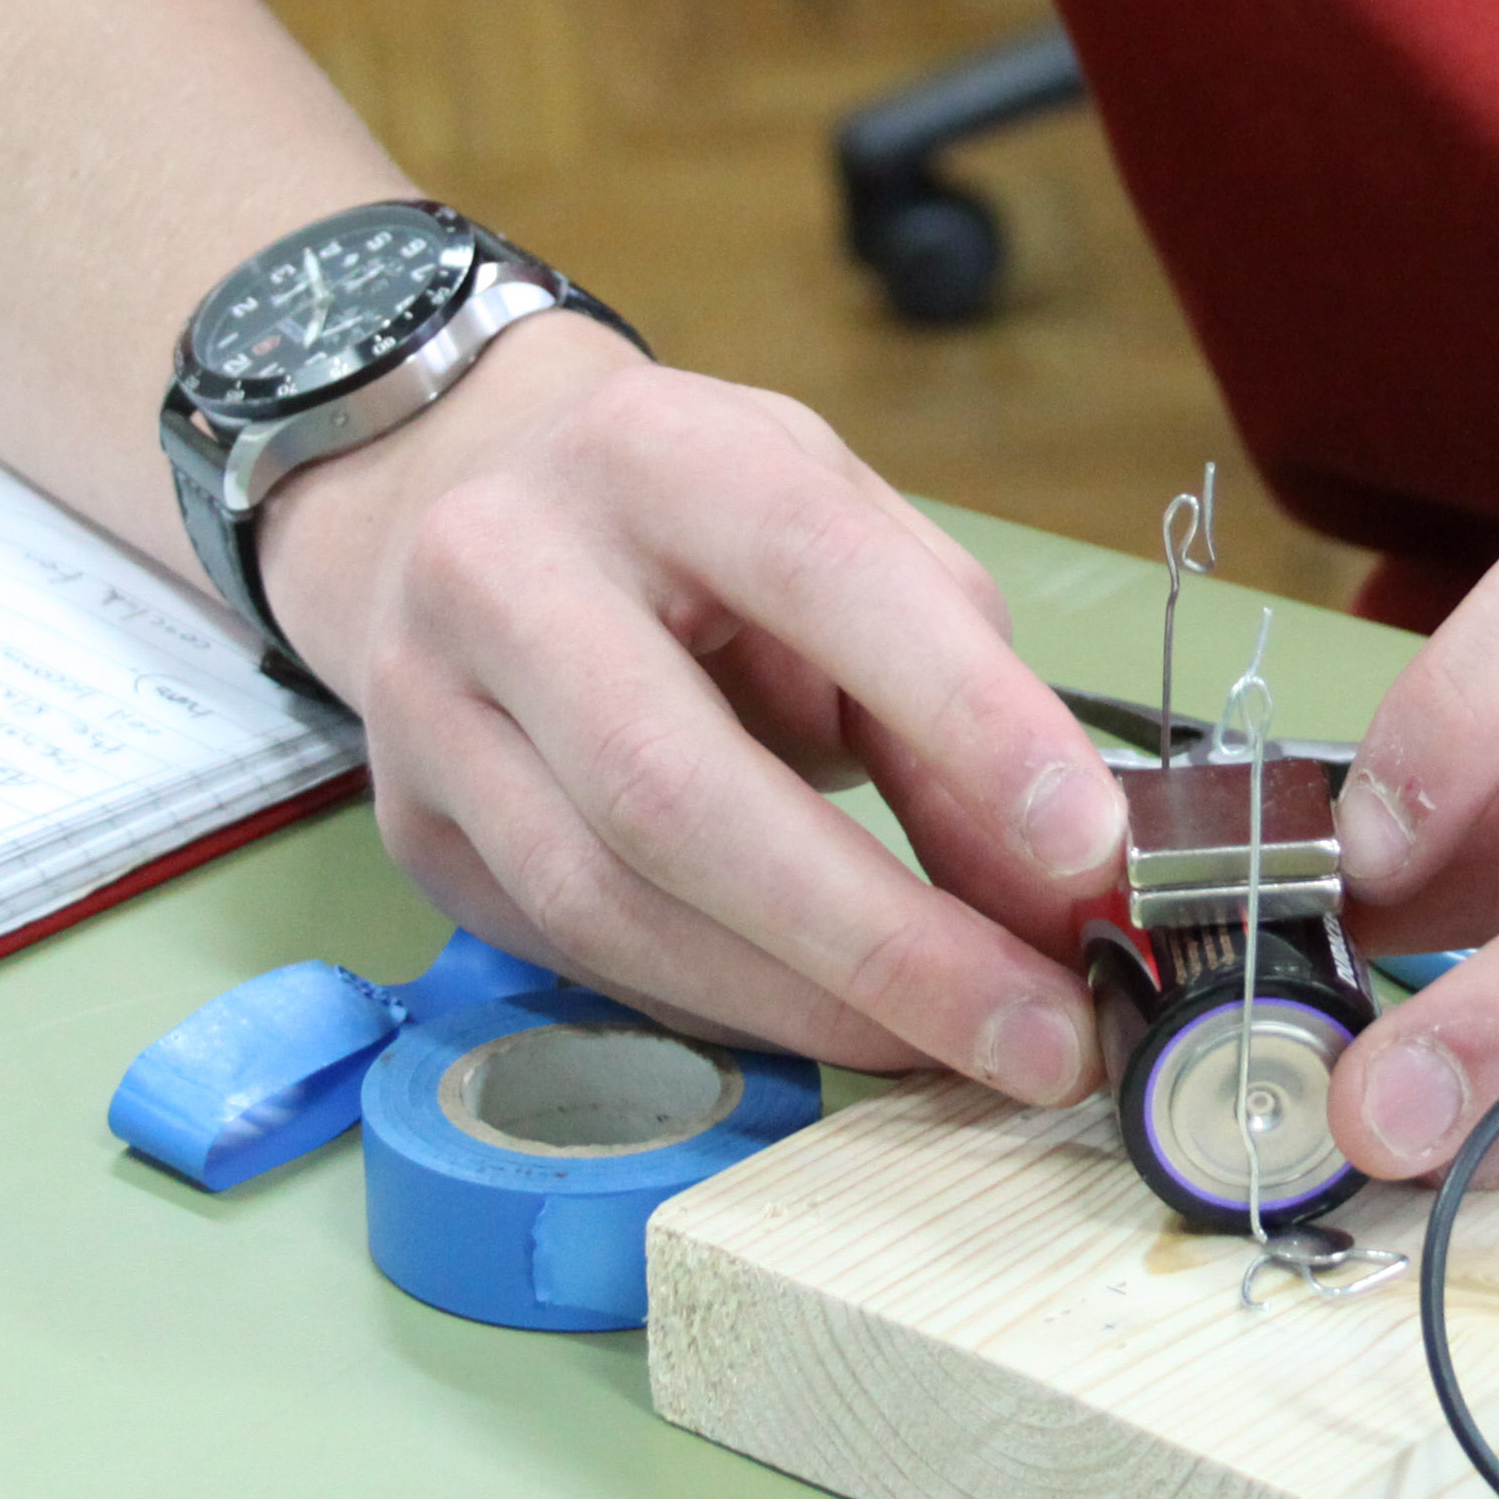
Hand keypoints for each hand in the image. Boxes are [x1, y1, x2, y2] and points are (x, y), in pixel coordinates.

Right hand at [259, 311, 1130, 1104]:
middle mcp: (503, 568)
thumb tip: (1057, 884)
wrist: (452, 498)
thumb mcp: (839, 529)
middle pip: (677, 789)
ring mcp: (428, 710)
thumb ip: (951, 682)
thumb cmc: (692, 523)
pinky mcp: (411, 832)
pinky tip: (835, 1023)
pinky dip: (731, 1010)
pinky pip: (582, 957)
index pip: (814, 569)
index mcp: (647, 450)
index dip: (961, 713)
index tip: (1087, 845)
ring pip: (614, 904)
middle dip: (882, 939)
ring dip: (810, 1008)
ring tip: (962, 1049)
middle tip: (1038, 1031)